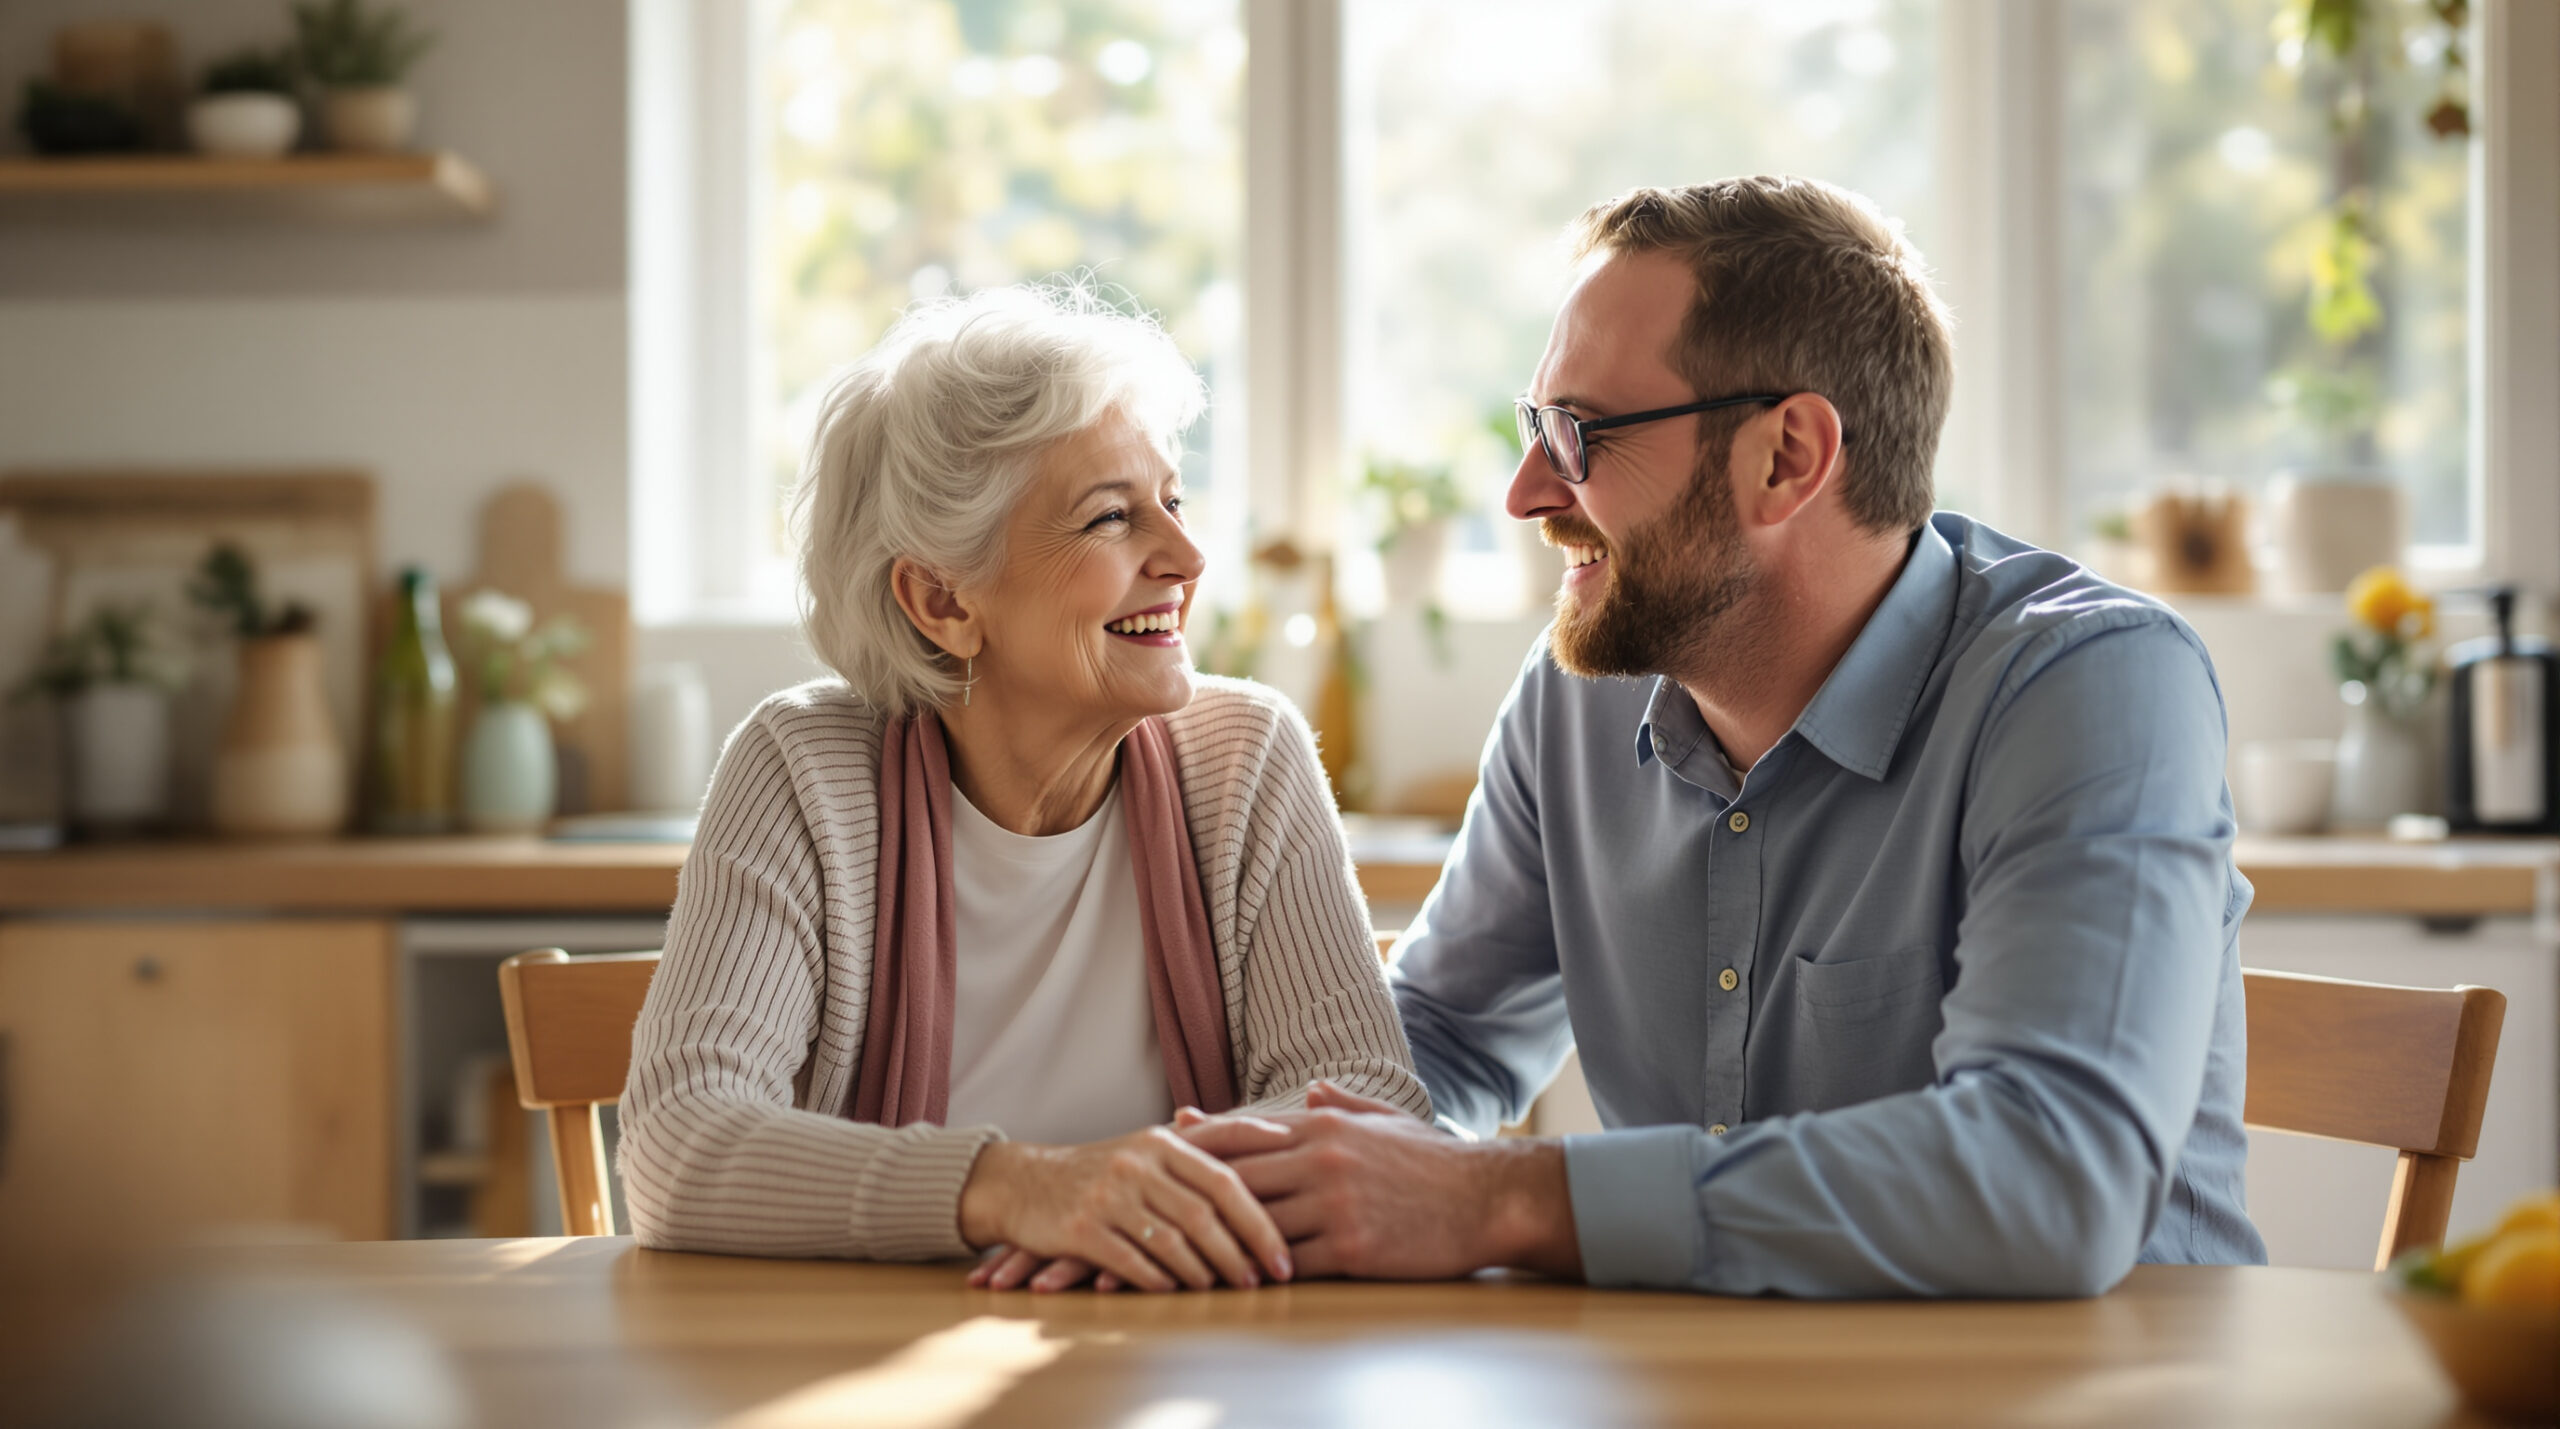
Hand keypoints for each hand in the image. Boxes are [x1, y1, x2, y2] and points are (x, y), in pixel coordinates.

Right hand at [955, 1126, 1293, 1291]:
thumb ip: (1207, 1144)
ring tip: (1224, 1288)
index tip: (1285, 1253)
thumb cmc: (1101, 1170)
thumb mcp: (1150, 1146)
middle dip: (1240, 1253)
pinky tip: (1176, 1290)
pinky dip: (1160, 1280)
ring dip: (1205, 1271)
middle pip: (1205, 1214)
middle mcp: (1137, 1163)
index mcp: (1162, 1141)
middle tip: (1262, 1280)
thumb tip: (1277, 1135)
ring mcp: (1107, 1195)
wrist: (1023, 1182)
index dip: (1260, 1219)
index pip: (1226, 1177)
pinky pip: (1132, 1261)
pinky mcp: (1080, 1228)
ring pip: (1173, 1241)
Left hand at [1176, 1081, 1583, 1281]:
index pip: (1242, 1135)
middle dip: (1180, 1198)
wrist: (1489, 1197)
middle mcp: (1320, 1158)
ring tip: (1160, 1264)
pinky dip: (1251, 1274)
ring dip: (1205, 1245)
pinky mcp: (1351, 1246)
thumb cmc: (1437, 1163)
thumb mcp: (1387, 1121)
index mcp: (1323, 1126)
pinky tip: (1222, 1287)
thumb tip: (1310, 1092)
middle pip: (1230, 1178)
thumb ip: (1342, 1105)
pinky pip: (1285, 1263)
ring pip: (1249, 1223)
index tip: (1154, 1155)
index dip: (1194, 1147)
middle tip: (1139, 1216)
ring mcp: (1334, 1202)